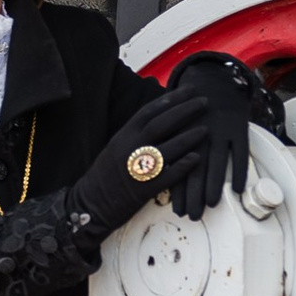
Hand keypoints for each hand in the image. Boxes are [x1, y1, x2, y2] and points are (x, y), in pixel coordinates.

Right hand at [65, 88, 218, 238]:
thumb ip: (136, 133)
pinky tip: (197, 158)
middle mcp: (130, 149)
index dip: (171, 99)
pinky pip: (167, 176)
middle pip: (161, 124)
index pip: (150, 111)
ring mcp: (137, 169)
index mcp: (123, 136)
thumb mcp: (116, 147)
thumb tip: (159, 117)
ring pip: (167, 149)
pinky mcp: (144, 189)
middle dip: (185, 111)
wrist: (89, 205)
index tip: (189, 90)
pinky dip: (182, 167)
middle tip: (204, 102)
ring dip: (188, 138)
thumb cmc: (105, 175)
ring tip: (206, 129)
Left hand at [162, 47, 274, 217]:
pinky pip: (241, 152)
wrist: (216, 84)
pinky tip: (237, 189)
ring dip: (214, 184)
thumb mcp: (178, 128)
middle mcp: (200, 134)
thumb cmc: (193, 114)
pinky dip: (240, 170)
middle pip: (196, 168)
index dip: (179, 191)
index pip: (179, 167)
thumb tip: (164, 183)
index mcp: (183, 134)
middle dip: (194, 194)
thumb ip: (172, 152)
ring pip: (218, 161)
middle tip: (194, 215)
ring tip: (212, 204)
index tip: (179, 211)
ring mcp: (221, 131)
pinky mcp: (239, 128)